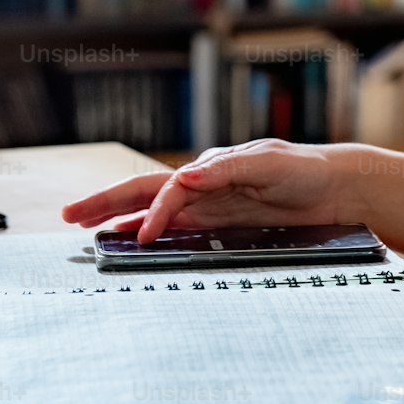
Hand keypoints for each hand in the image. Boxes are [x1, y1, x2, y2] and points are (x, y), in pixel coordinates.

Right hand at [60, 139, 351, 244]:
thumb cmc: (304, 169)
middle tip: (68, 216)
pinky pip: (177, 227)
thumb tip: (184, 176)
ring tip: (85, 229)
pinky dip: (150, 231)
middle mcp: (205, 182)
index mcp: (212, 166)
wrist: (335, 187)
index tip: (138, 239)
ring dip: (120, 218)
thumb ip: (227, 170)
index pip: (170, 189)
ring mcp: (210, 202)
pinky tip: (131, 239)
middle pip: (145, 192)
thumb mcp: (268, 164)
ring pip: (154, 210)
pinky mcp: (222, 219)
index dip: (152, 213)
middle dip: (106, 203)